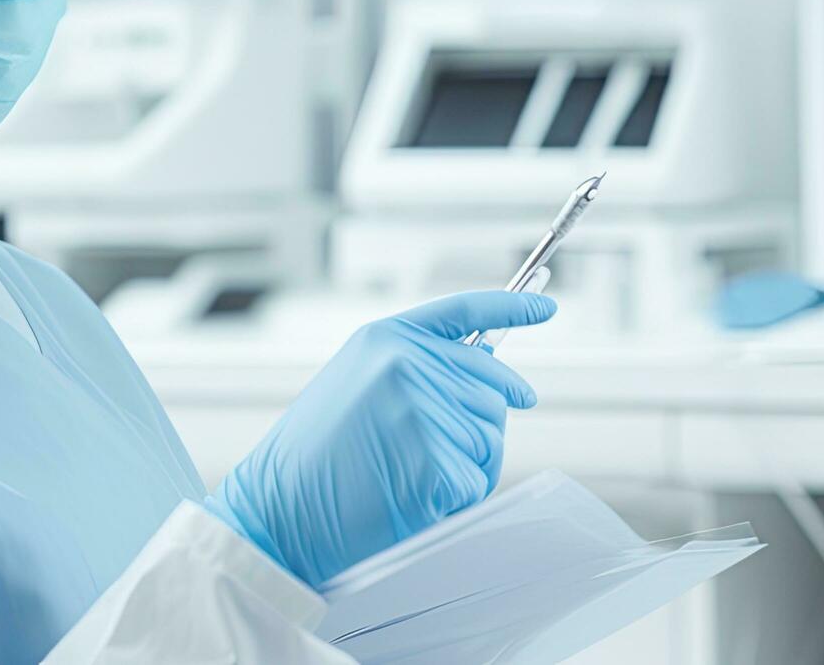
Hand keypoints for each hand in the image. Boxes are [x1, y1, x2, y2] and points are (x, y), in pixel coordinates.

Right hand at [203, 290, 555, 586]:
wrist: (275, 514)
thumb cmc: (311, 461)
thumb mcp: (354, 387)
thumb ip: (411, 371)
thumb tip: (481, 385)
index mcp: (385, 340)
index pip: (465, 314)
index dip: (512, 309)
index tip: (548, 311)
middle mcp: (408, 364)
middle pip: (491, 387)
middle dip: (483, 423)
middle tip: (441, 456)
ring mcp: (424, 410)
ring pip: (489, 437)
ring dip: (465, 465)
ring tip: (407, 478)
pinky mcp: (436, 460)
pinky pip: (478, 480)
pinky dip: (456, 498)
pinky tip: (412, 499)